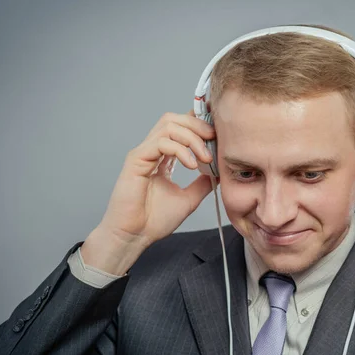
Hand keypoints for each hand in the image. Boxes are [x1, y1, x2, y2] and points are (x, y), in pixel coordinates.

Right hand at [82, 111, 215, 274]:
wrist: (135, 236)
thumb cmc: (154, 220)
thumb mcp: (190, 198)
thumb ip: (203, 183)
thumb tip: (220, 172)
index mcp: (163, 157)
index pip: (180, 127)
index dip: (199, 123)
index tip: (218, 132)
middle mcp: (152, 151)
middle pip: (174, 119)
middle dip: (197, 124)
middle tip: (214, 139)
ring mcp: (143, 153)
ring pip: (169, 126)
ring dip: (192, 137)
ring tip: (204, 158)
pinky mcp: (136, 159)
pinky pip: (161, 142)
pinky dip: (180, 149)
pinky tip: (191, 165)